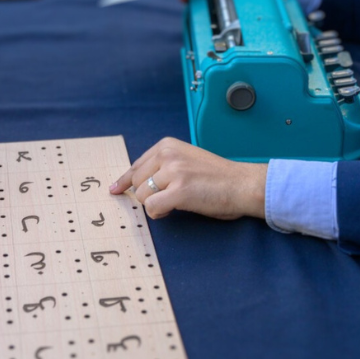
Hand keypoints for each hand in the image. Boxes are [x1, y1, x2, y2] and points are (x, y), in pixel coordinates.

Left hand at [108, 137, 267, 220]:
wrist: (243, 184)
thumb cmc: (218, 177)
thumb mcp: (187, 161)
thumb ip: (163, 166)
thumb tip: (134, 185)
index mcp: (167, 145)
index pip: (136, 165)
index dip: (125, 181)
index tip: (116, 189)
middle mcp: (168, 154)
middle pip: (136, 183)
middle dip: (148, 195)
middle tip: (170, 198)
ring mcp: (173, 171)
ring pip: (142, 196)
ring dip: (156, 204)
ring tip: (177, 201)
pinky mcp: (179, 190)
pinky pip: (152, 208)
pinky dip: (160, 213)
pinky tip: (174, 209)